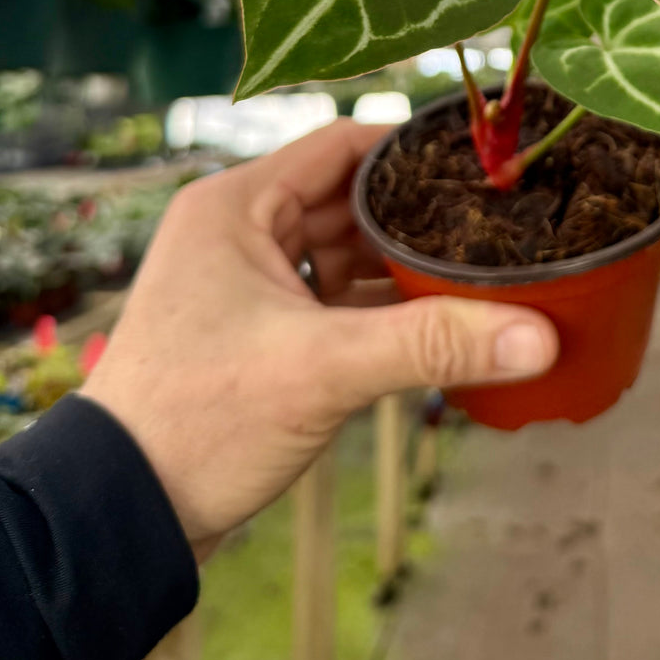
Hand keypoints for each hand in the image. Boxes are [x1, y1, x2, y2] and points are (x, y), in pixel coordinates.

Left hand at [81, 120, 557, 557]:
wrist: (122, 515)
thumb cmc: (198, 419)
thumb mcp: (324, 369)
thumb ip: (433, 344)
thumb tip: (538, 335)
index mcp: (236, 206)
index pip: (340, 145)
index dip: (410, 150)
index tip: (480, 161)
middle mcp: (239, 232)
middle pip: (350, 200)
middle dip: (417, 217)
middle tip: (495, 221)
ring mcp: (247, 285)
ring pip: (345, 255)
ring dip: (401, 269)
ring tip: (479, 271)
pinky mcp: (259, 333)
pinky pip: (334, 301)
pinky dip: (378, 310)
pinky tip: (435, 326)